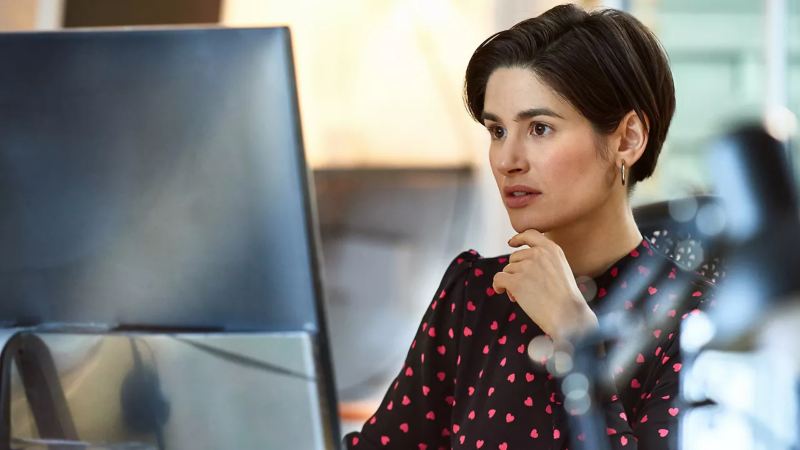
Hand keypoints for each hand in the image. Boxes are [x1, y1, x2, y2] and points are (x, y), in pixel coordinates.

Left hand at [492, 229, 597, 343]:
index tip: (511, 243)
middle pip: (515, 257)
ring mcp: (526, 266)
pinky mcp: (515, 281)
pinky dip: (497, 285)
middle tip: (525, 287)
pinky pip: (498, 278)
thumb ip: (544, 260)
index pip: (530, 234)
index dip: (518, 238)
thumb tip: (519, 263)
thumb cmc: (566, 298)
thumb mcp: (561, 269)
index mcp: (551, 249)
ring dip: (511, 282)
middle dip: (516, 271)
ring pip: (507, 270)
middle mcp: (537, 254)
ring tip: (522, 296)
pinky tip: (500, 291)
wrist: (567, 314)